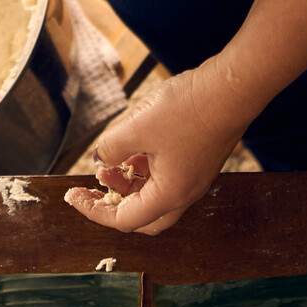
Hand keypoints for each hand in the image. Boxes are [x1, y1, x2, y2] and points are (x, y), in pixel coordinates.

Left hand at [64, 61, 253, 235]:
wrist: (233, 87)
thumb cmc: (190, 109)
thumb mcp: (138, 127)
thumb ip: (111, 147)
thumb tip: (100, 158)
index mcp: (168, 196)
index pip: (123, 219)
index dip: (93, 210)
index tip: (73, 196)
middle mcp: (184, 195)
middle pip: (143, 218)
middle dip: (113, 206)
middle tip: (92, 192)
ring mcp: (194, 179)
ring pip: (155, 197)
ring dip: (129, 186)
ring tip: (109, 164)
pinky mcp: (198, 162)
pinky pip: (166, 178)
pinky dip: (145, 171)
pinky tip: (132, 150)